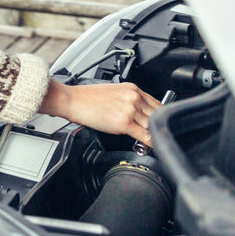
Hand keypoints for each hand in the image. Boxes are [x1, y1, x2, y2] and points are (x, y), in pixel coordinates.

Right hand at [39, 79, 161, 145]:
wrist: (72, 100)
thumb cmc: (87, 97)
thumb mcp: (114, 92)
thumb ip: (130, 100)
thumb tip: (140, 114)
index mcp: (133, 89)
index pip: (157, 104)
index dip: (161, 116)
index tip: (162, 123)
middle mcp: (134, 98)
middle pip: (157, 115)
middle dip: (159, 126)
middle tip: (159, 134)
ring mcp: (130, 110)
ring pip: (152, 126)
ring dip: (155, 135)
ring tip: (154, 142)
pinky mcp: (124, 123)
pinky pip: (145, 136)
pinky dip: (151, 142)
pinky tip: (152, 146)